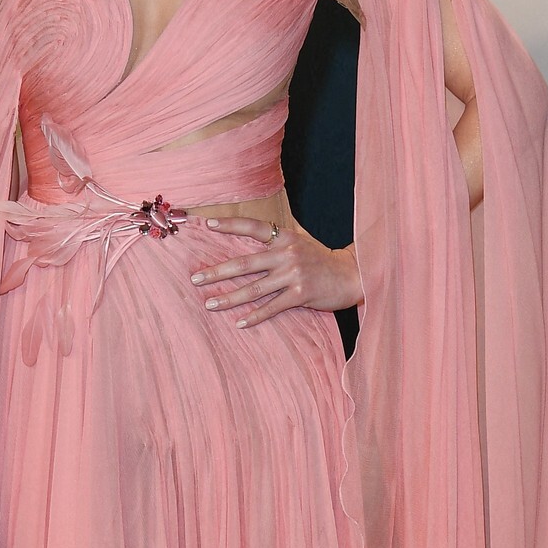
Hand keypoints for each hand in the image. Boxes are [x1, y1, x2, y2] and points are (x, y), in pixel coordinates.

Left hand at [190, 216, 362, 327]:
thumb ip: (278, 239)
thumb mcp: (301, 241)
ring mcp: (294, 275)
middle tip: (196, 278)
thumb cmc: (321, 259)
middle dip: (217, 272)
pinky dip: (255, 316)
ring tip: (210, 304)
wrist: (351, 275)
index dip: (230, 225)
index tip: (207, 225)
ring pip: (254, 289)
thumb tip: (251, 236)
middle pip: (244, 263)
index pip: (253, 227)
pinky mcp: (301, 295)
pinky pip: (272, 307)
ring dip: (229, 298)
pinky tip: (239, 322)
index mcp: (285, 237)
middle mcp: (287, 254)